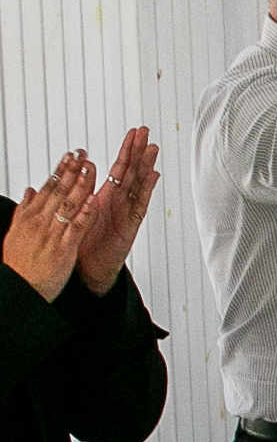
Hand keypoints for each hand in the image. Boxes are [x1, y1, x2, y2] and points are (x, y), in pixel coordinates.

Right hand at [5, 152, 92, 301]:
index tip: (70, 156)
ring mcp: (52, 234)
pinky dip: (85, 213)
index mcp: (30, 217)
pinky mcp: (63, 248)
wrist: (19, 287)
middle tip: (84, 154)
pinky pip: (76, 227)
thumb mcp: (17, 232)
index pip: (48, 188)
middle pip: (58, 191)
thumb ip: (26, 210)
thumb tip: (30, 191)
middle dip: (72, 171)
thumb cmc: (20, 262)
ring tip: (91, 168)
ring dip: (81, 185)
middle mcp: (40, 222)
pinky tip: (94, 200)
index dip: (60, 170)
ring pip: (68, 205)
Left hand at [70, 128, 156, 296]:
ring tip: (152, 148)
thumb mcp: (78, 210)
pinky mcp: (130, 225)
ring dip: (146, 165)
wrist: (88, 268)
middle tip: (146, 132)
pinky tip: (153, 175)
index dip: (126, 150)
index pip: (119, 168)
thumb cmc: (84, 241)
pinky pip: (139, 204)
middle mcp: (119, 201)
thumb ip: (84, 189)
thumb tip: (84, 165)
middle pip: (133, 172)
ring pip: (139, 184)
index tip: (133, 134)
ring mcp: (127, 212)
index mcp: (106, 196)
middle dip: (139, 151)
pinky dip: (146, 189)